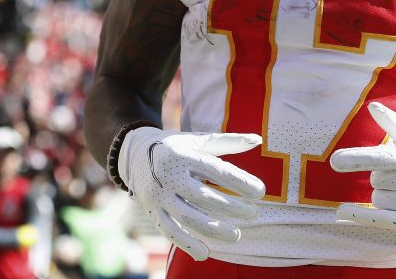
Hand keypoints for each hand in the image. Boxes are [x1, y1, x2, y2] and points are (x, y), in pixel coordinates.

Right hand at [118, 127, 265, 260]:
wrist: (134, 155)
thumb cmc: (177, 147)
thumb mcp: (199, 140)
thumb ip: (229, 141)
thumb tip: (258, 140)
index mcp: (183, 155)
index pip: (216, 171)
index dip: (240, 182)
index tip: (261, 192)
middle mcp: (168, 176)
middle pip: (203, 196)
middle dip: (231, 207)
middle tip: (253, 214)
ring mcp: (159, 196)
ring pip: (187, 217)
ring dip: (213, 229)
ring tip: (236, 235)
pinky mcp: (152, 212)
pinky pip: (169, 231)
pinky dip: (186, 244)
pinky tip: (205, 254)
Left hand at [329, 102, 395, 232]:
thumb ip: (393, 124)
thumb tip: (372, 106)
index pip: (384, 158)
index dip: (358, 159)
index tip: (334, 160)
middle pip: (377, 180)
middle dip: (383, 177)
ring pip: (377, 199)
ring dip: (384, 195)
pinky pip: (380, 220)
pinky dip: (360, 216)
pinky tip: (342, 212)